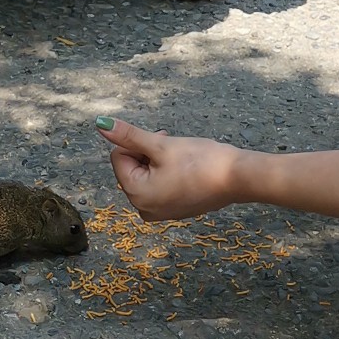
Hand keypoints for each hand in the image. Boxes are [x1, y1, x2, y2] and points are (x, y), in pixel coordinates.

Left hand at [98, 118, 242, 220]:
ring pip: (146, 176)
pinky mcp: (174, 211)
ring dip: (159, 162)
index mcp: (137, 194)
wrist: (238, 178)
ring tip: (182, 159)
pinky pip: (160, 188)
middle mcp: (144, 209)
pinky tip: (188, 170)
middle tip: (173, 148)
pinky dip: (169, 174)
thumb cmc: (201, 161)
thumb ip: (129, 135)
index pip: (119, 157)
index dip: (139, 144)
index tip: (163, 142)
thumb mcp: (161, 145)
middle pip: (131, 169)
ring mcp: (160, 213)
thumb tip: (100, 124)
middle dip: (148, 154)